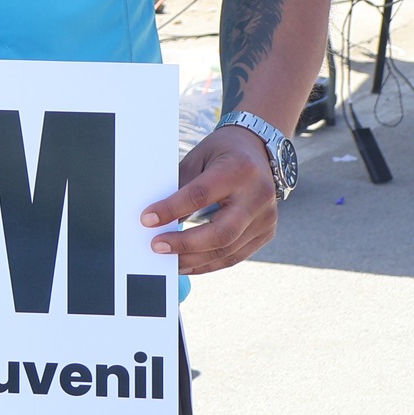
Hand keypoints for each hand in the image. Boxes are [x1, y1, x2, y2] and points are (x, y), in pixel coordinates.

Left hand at [141, 124, 278, 274]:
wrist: (260, 151)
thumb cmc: (222, 152)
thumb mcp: (198, 158)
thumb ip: (180, 185)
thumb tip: (156, 217)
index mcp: (238, 170)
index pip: (200, 195)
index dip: (171, 210)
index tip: (146, 219)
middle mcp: (257, 196)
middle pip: (221, 232)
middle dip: (185, 243)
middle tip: (156, 246)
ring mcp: (266, 217)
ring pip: (228, 249)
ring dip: (194, 259)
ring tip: (168, 261)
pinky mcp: (266, 232)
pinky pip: (235, 255)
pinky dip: (209, 263)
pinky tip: (189, 263)